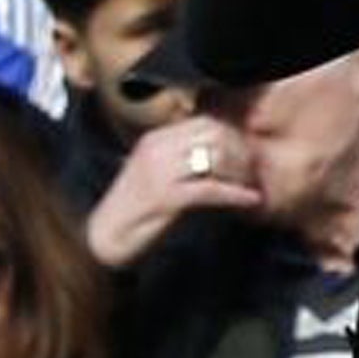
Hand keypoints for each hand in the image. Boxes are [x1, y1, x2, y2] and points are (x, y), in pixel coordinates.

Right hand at [85, 115, 263, 268]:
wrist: (104, 237)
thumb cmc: (134, 210)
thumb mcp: (156, 173)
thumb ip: (181, 159)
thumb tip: (219, 152)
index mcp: (156, 139)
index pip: (205, 120)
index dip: (234, 134)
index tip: (249, 151)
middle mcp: (157, 148)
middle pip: (214, 133)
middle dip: (241, 150)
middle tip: (254, 170)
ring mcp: (160, 171)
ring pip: (214, 156)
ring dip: (240, 172)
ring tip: (251, 185)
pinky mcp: (165, 197)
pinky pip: (210, 188)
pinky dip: (235, 194)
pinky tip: (251, 200)